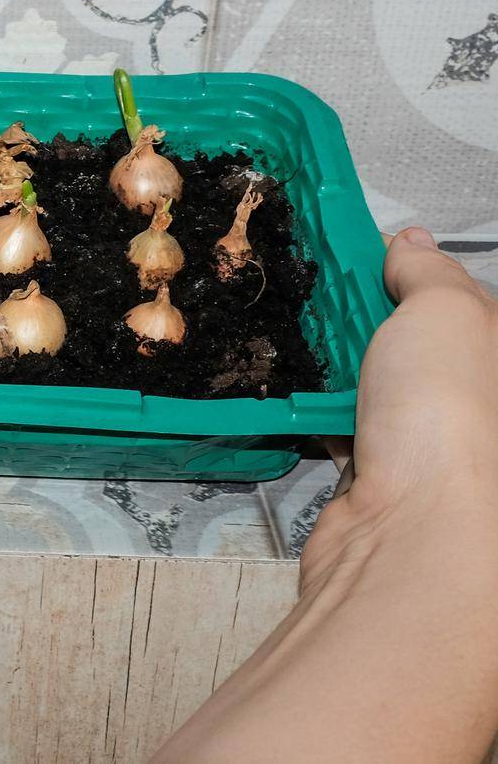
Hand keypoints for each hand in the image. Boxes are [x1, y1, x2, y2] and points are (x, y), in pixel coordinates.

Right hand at [303, 227, 497, 581]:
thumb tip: (409, 241)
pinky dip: (320, 414)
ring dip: (340, 368)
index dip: (411, 274)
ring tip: (297, 339)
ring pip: (378, 386)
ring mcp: (432, 445)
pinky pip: (345, 429)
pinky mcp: (383, 478)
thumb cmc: (447, 412)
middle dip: (368, 320)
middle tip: (320, 297)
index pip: (459, 302)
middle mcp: (478, 406)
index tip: (359, 257)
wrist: (415, 532)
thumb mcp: (445, 310)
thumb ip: (426, 270)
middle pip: (416, 343)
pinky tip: (295, 395)